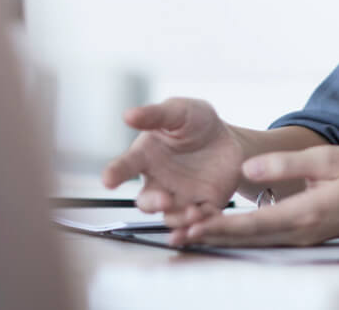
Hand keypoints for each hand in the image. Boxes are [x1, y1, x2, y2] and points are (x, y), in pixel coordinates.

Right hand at [101, 97, 244, 218]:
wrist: (230, 139)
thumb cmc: (197, 122)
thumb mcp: (179, 112)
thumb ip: (155, 115)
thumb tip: (128, 114)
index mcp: (146, 157)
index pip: (124, 167)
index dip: (114, 174)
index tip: (108, 180)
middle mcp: (158, 182)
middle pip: (146, 202)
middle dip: (153, 204)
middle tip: (164, 200)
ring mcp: (179, 197)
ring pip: (170, 217)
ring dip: (179, 219)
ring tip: (193, 212)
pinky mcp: (203, 206)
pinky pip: (198, 222)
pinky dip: (200, 226)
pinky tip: (204, 223)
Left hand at [172, 145, 338, 246]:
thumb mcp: (329, 159)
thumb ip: (286, 164)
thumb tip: (248, 170)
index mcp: (304, 213)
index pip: (252, 224)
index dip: (218, 226)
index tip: (190, 225)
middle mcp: (299, 233)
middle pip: (245, 239)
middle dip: (208, 236)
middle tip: (174, 234)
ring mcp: (300, 239)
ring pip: (252, 242)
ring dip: (219, 238)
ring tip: (187, 232)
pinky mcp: (301, 236)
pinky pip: (264, 239)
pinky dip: (238, 235)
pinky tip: (219, 229)